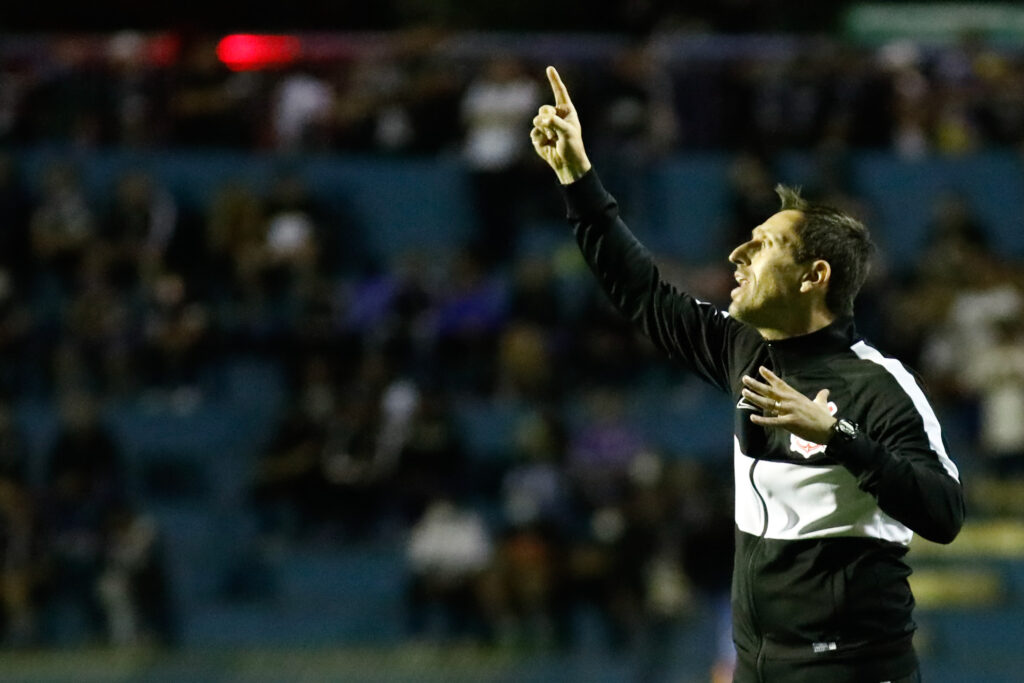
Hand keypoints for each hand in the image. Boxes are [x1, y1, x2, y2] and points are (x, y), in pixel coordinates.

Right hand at [530, 66, 591, 184]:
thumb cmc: (572, 147)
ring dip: (543, 130)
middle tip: (552, 129)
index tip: (550, 68)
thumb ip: (555, 123)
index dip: (554, 80)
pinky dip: (539, 139)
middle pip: (544, 109)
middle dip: (546, 119)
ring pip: (536, 120)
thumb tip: (541, 119)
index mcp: (566, 111)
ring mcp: (546, 125)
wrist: (567, 163)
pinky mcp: (539, 135)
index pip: (560, 92)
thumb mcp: (567, 133)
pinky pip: (534, 132)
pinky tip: (546, 145)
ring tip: (552, 138)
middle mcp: (556, 116)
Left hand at [741, 366, 836, 444]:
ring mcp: (789, 411)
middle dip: (756, 384)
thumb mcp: (821, 403)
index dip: (770, 376)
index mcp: (796, 396)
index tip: (760, 369)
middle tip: (745, 378)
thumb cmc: (824, 417)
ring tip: (744, 392)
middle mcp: (790, 401)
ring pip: (768, 403)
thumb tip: (826, 391)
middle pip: (770, 391)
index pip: (780, 383)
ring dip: (755, 398)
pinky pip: (773, 421)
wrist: (830, 429)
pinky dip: (762, 420)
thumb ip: (821, 396)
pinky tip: (752, 418)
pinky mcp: (790, 422)